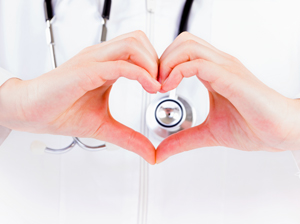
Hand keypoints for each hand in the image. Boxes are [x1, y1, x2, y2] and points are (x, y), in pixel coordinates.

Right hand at [0, 31, 159, 163]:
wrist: (31, 112)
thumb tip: (150, 153)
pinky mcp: (86, 70)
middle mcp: (101, 58)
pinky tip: (150, 87)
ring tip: (157, 85)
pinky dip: (140, 74)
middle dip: (158, 59)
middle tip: (164, 83)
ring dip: (151, 63)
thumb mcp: (104, 126)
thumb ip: (129, 138)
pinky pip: (120, 64)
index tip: (164, 86)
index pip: (139, 50)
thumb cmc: (61, 112)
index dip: (157, 65)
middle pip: (139, 39)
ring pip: (132, 44)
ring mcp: (93, 61)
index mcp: (106, 66)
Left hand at [156, 32, 299, 162]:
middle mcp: (219, 65)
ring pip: (188, 46)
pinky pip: (199, 63)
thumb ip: (183, 140)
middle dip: (162, 60)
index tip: (154, 87)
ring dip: (167, 63)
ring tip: (161, 85)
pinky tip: (170, 87)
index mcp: (214, 73)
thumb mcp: (208, 134)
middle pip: (182, 41)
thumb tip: (160, 152)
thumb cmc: (254, 127)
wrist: (281, 132)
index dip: (163, 65)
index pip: (182, 52)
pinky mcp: (231, 77)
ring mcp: (225, 68)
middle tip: (155, 83)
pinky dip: (178, 71)